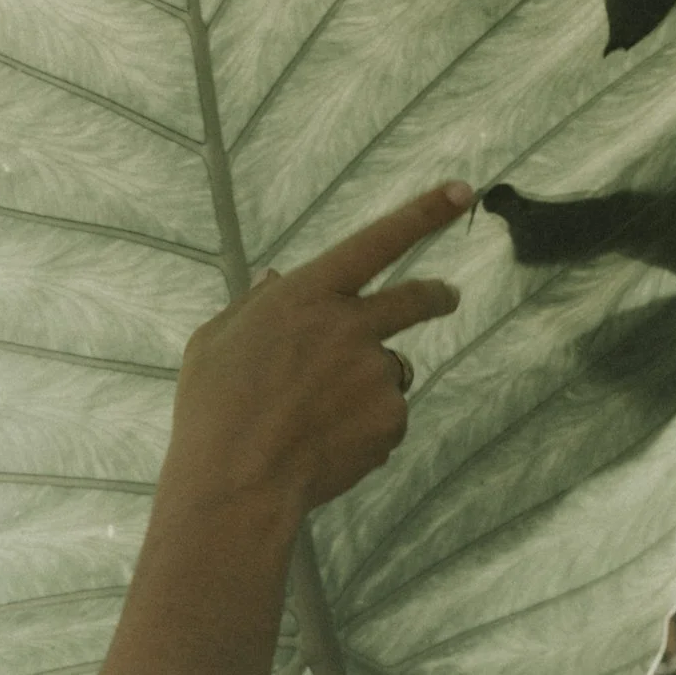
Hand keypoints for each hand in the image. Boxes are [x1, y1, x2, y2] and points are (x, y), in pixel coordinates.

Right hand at [164, 183, 471, 522]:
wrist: (239, 483)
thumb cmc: (212, 410)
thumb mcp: (213, 342)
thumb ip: (253, 305)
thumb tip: (277, 279)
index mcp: (308, 296)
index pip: (378, 241)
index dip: (423, 213)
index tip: (462, 191)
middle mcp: (352, 326)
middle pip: (415, 300)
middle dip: (437, 296)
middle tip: (447, 297)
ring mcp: (376, 374)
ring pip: (387, 370)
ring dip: (365, 386)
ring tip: (314, 419)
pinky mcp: (391, 420)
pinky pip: (385, 418)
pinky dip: (362, 430)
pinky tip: (323, 446)